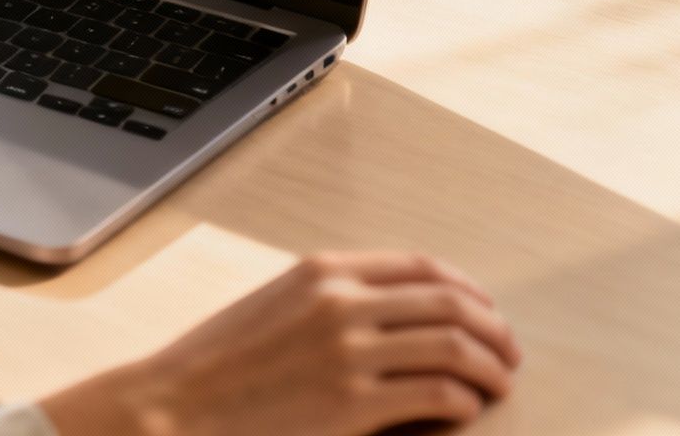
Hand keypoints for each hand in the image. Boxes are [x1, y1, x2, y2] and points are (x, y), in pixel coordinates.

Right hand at [40, 251, 522, 435]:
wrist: (173, 406)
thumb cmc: (218, 365)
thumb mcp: (273, 306)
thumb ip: (329, 300)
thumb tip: (397, 314)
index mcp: (322, 271)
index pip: (423, 267)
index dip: (469, 290)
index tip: (485, 313)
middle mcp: (340, 302)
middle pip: (452, 303)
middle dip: (493, 330)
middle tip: (506, 356)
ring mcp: (348, 352)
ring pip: (455, 346)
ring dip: (490, 368)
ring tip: (496, 386)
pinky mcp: (353, 404)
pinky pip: (438, 394)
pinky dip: (465, 402)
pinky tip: (464, 412)